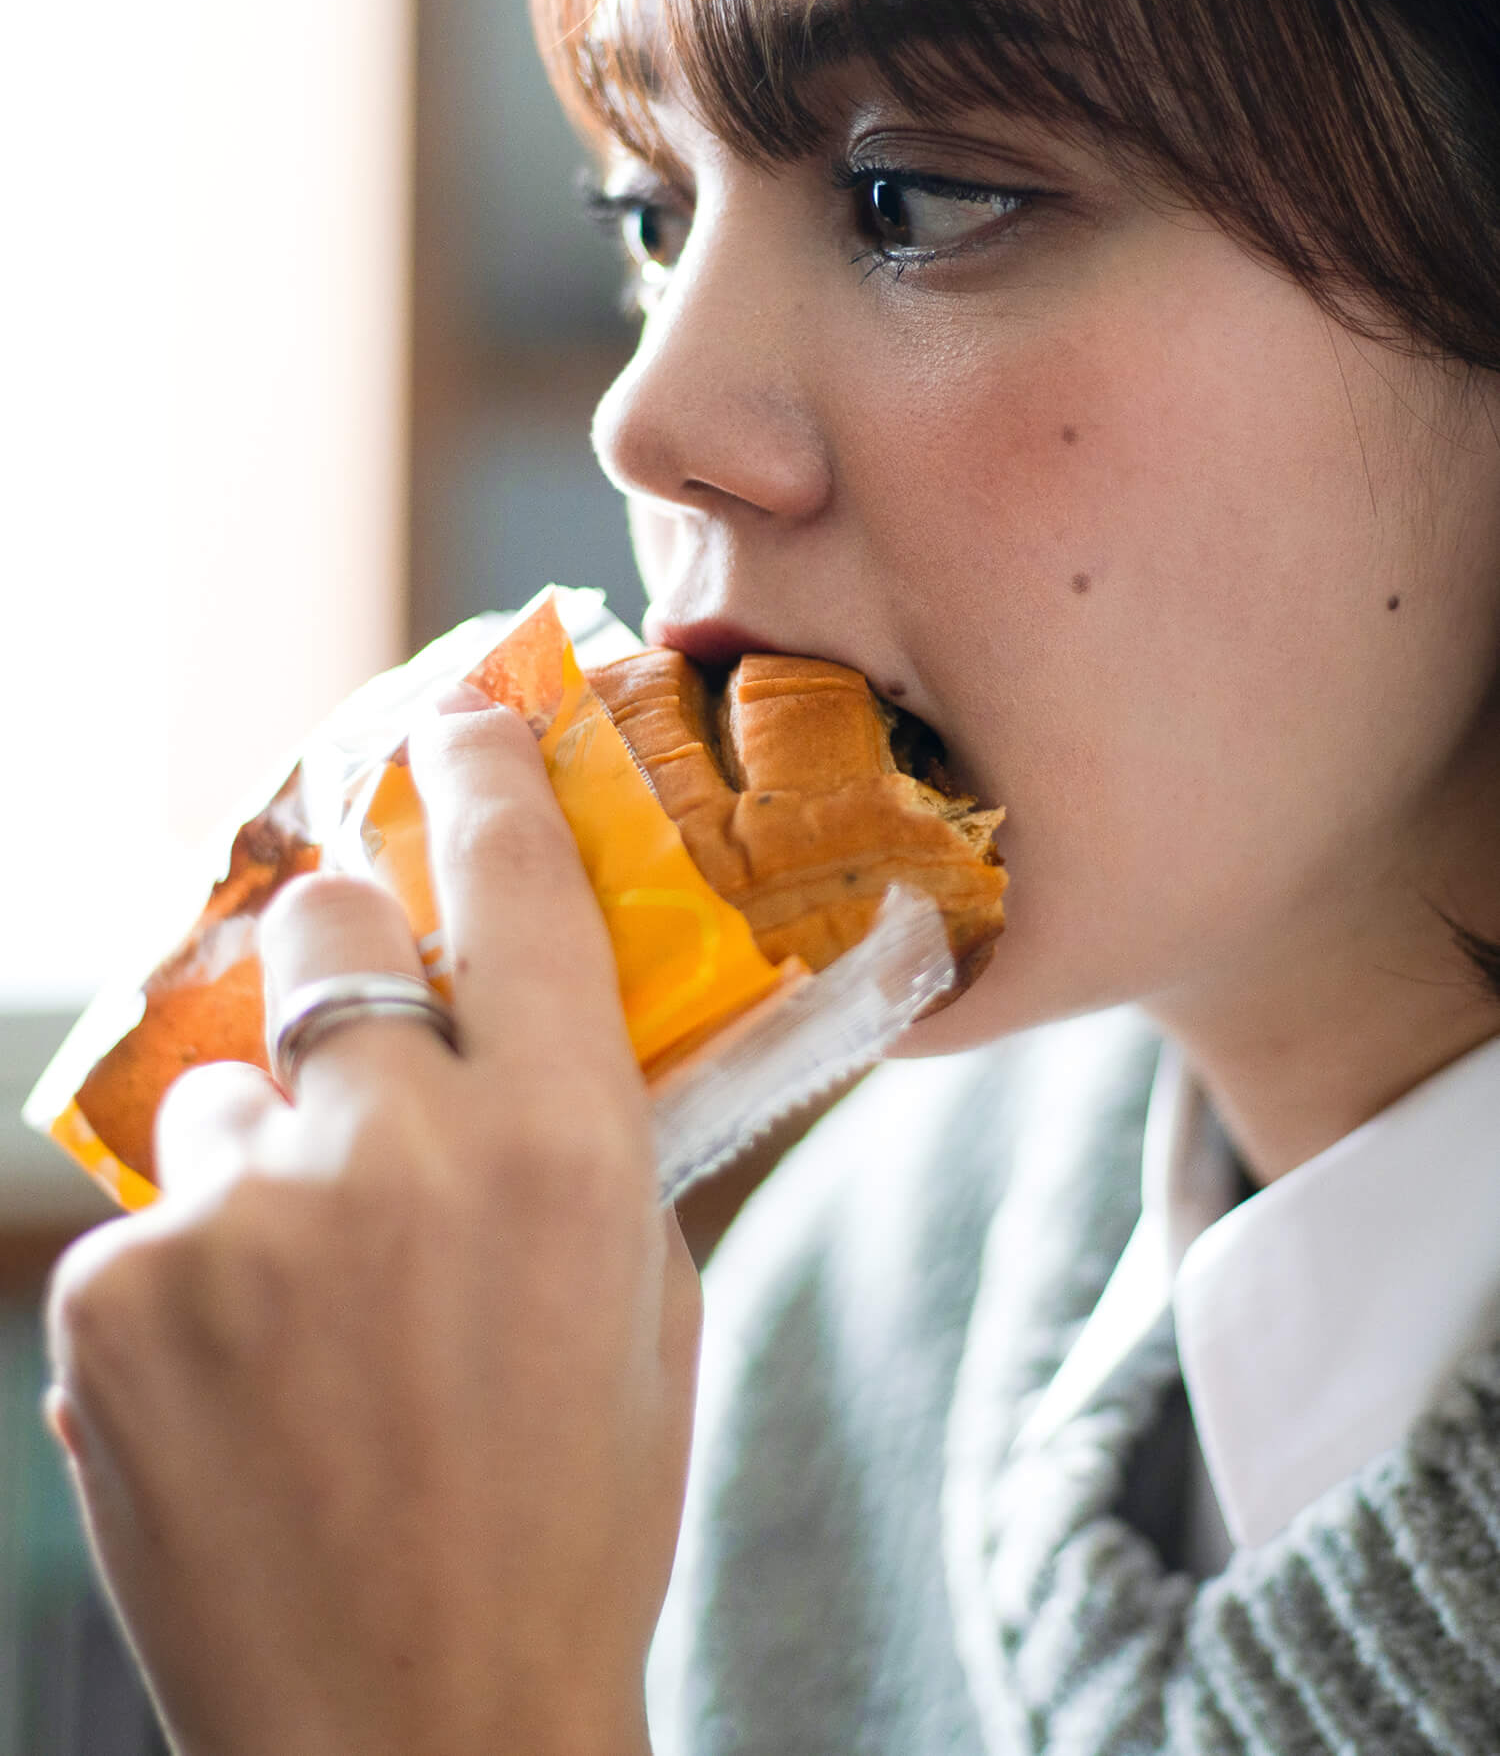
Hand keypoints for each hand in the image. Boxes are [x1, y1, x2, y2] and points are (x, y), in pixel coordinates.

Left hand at [46, 698, 700, 1755]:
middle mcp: (394, 1144)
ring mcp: (242, 1215)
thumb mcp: (648, 1300)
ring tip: (307, 1311)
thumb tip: (533, 1007)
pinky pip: (155, 1220)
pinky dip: (196, 1277)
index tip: (454, 720)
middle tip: (355, 1032)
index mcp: (560, 1137)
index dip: (479, 771)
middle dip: (339, 950)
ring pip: (226, 1088)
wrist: (417, 1729)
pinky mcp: (119, 1296)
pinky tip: (246, 1389)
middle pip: (322, 917)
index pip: (510, 874)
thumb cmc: (569, 1513)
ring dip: (265, 1156)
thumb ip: (587, 1133)